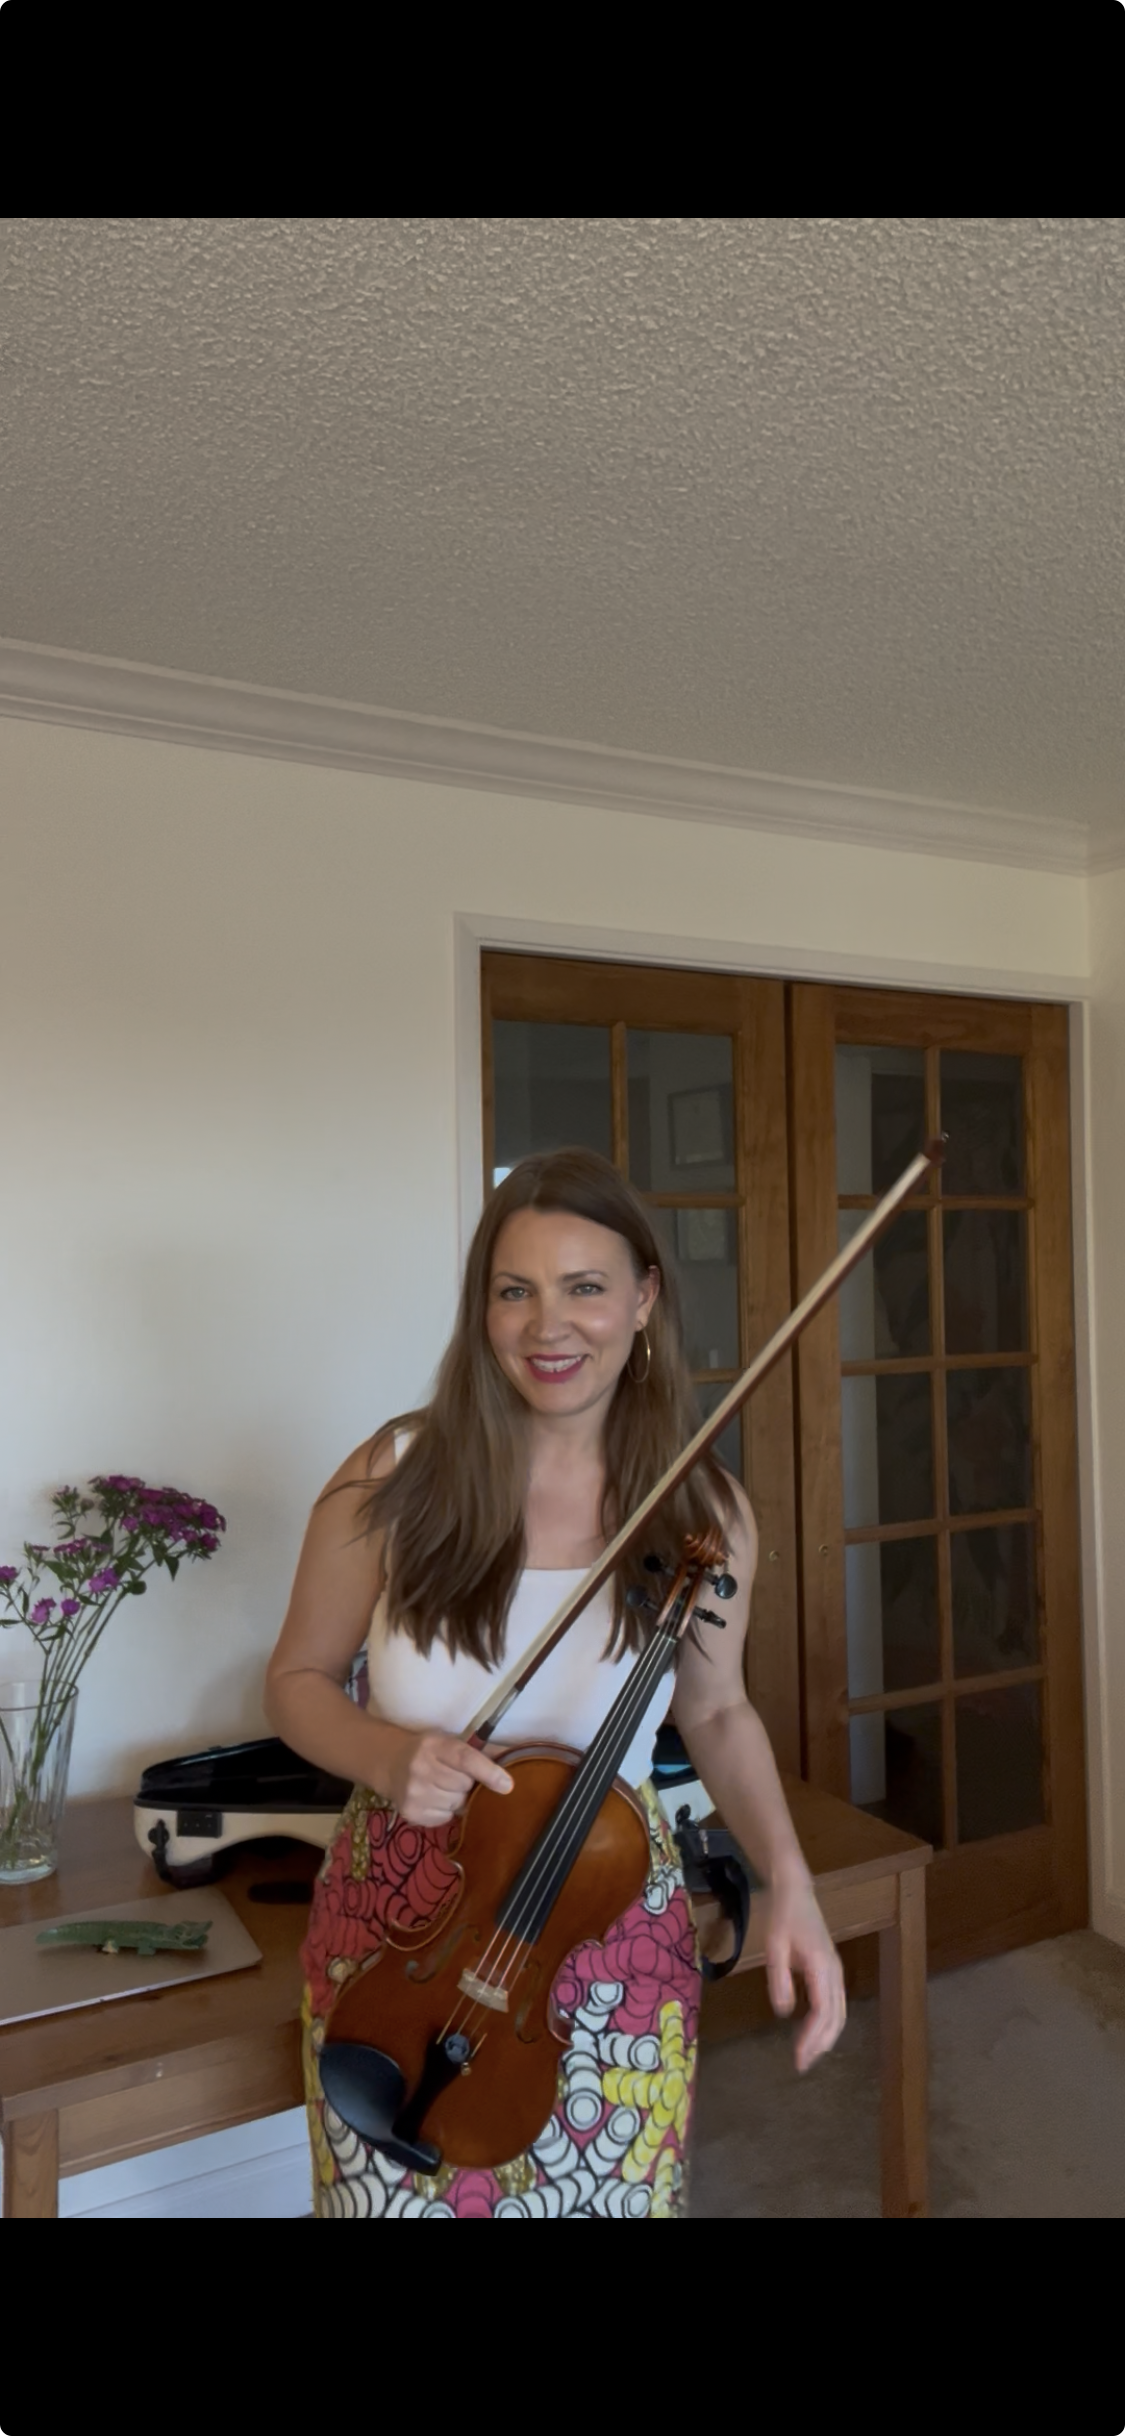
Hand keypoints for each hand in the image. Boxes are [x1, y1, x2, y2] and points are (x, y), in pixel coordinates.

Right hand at [382, 1728, 512, 1825]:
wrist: (390, 1763)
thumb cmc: (428, 1752)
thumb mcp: (449, 1743)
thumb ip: (480, 1752)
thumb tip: (513, 1758)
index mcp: (434, 1745)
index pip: (466, 1760)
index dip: (488, 1772)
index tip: (507, 1785)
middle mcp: (420, 1768)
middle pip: (464, 1786)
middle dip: (467, 1785)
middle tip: (454, 1777)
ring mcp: (413, 1793)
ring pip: (456, 1805)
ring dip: (456, 1799)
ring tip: (442, 1787)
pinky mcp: (410, 1813)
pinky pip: (445, 1819)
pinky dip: (445, 1812)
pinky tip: (433, 1799)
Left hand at [763, 1870, 846, 2071]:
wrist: (796, 1891)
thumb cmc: (783, 1917)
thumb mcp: (774, 1947)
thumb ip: (779, 1979)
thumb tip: (785, 2013)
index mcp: (821, 1967)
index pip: (822, 2012)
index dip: (812, 2039)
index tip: (798, 2058)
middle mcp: (834, 1972)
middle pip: (836, 2018)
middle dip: (821, 2045)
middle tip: (802, 2064)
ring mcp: (836, 1971)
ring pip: (840, 2013)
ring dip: (826, 2037)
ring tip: (808, 2055)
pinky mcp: (831, 1970)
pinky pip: (835, 2004)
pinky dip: (828, 2024)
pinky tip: (813, 2033)